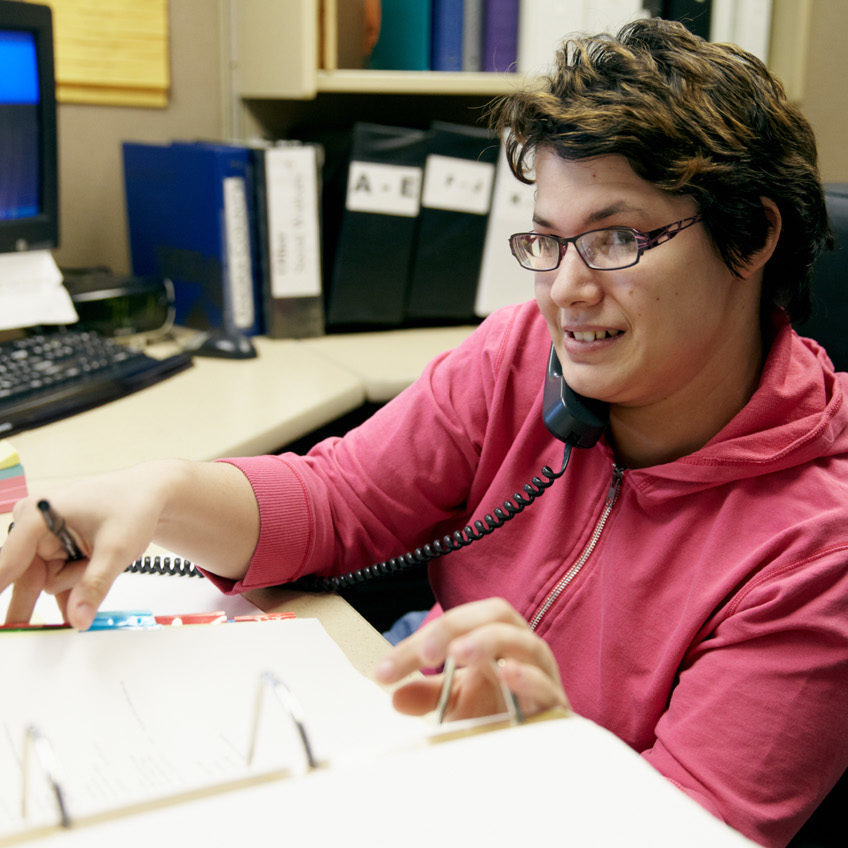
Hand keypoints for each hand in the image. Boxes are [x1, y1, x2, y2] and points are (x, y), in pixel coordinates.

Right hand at [0, 466, 169, 629]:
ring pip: (48, 580)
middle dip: (64, 583)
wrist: (148, 493)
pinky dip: (74, 582)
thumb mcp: (116, 549)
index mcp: (37, 517)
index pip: (6, 565)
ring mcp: (41, 535)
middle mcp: (32, 525)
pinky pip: (55, 576)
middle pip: (28, 578)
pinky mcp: (52, 545)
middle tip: (42, 615)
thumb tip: (78, 620)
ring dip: (77, 578)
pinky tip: (89, 571)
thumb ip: (94, 586)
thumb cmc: (132, 506)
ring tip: (100, 554)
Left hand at [374, 597, 569, 721]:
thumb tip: (397, 696)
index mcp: (494, 637)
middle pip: (495, 615)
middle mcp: (520, 647)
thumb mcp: (457, 701)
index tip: (385, 670)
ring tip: (458, 653)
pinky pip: (546, 683)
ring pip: (525, 641)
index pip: (457, 624)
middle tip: (425, 651)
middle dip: (455, 626)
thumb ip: (428, 695)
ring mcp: (541, 672)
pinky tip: (506, 672)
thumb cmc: (501, 712)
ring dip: (488, 642)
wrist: (540, 745)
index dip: (419, 641)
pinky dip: (527, 676)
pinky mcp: (555, 703)